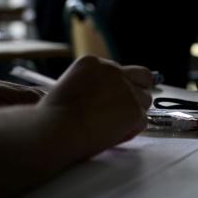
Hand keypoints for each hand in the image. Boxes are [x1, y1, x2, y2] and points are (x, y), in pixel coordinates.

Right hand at [38, 56, 152, 157]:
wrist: (56, 129)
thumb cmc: (52, 117)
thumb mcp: (68, 87)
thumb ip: (92, 85)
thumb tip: (108, 97)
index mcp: (92, 62)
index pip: (118, 70)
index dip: (118, 85)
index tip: (110, 99)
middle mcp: (112, 70)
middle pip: (142, 76)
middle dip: (139, 90)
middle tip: (127, 108)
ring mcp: (126, 88)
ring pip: (145, 100)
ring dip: (134, 112)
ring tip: (111, 126)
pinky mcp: (134, 109)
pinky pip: (142, 120)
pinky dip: (131, 130)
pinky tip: (111, 135)